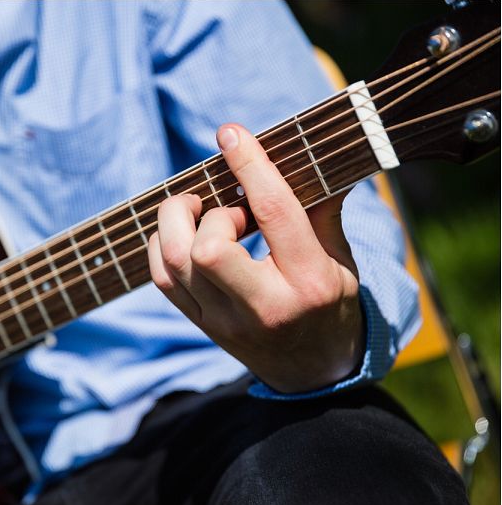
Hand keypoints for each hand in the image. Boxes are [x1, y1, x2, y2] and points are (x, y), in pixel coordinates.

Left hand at [147, 123, 363, 393]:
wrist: (313, 371)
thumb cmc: (331, 303)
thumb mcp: (342, 258)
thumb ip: (323, 210)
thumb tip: (314, 152)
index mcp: (310, 281)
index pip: (274, 214)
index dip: (250, 167)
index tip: (230, 133)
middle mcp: (263, 305)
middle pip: (207, 249)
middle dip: (207, 212)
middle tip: (226, 208)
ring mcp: (224, 321)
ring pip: (174, 263)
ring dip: (179, 224)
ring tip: (205, 214)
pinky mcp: (200, 325)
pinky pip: (162, 278)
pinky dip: (163, 246)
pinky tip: (184, 234)